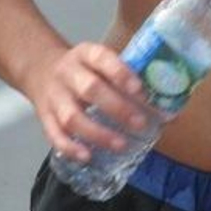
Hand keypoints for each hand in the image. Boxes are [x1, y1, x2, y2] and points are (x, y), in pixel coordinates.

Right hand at [28, 42, 151, 162]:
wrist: (41, 68)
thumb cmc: (84, 70)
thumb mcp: (100, 61)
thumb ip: (128, 80)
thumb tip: (168, 111)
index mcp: (85, 54)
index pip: (102, 58)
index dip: (121, 74)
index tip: (140, 90)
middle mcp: (68, 73)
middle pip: (89, 89)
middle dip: (117, 108)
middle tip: (140, 124)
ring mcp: (54, 96)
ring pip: (71, 116)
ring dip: (97, 133)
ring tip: (121, 145)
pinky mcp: (44, 117)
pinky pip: (54, 134)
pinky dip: (69, 148)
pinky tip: (87, 157)